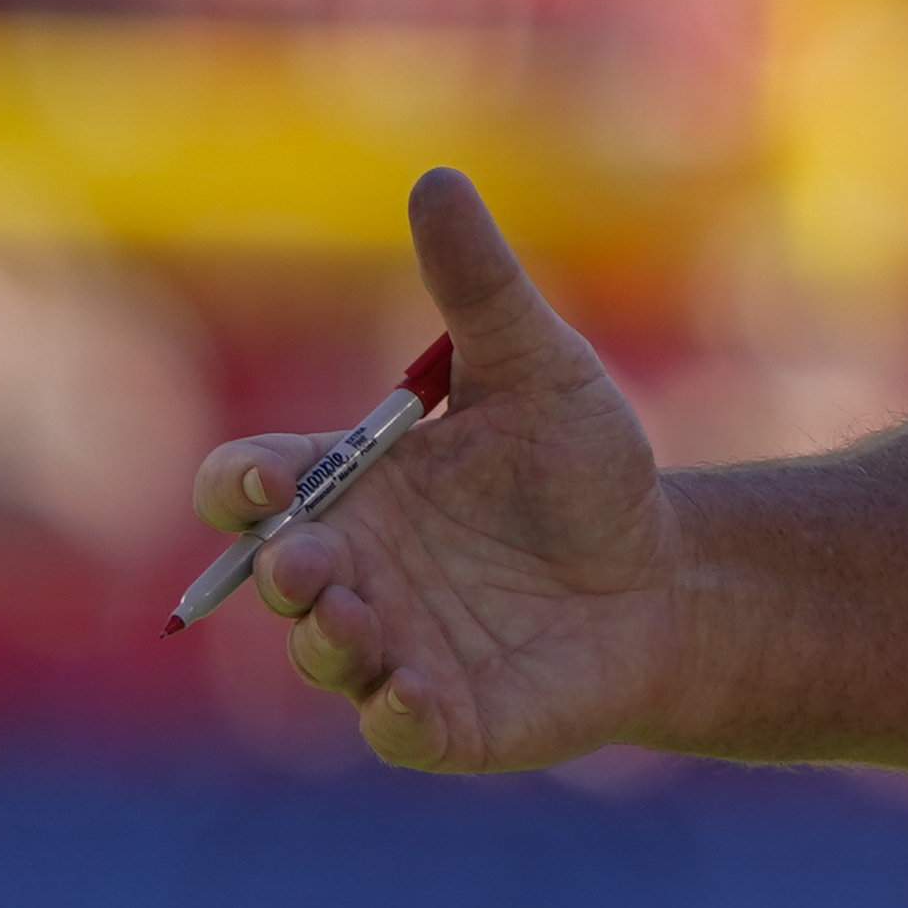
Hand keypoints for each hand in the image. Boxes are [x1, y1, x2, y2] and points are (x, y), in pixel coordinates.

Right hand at [190, 169, 689, 772]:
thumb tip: (436, 178)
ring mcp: (395, 648)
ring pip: (326, 655)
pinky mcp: (451, 717)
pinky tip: (410, 703)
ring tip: (352, 624)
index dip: (239, 484)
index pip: (253, 486)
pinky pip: (401, 729)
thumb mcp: (539, 367)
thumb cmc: (583, 471)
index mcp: (351, 489)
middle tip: (304, 561)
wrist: (668, 573)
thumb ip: (481, 287)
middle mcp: (354, 572)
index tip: (263, 479)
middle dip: (279, 571)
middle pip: (276, 576)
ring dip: (327, 643)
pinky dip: (398, 720)